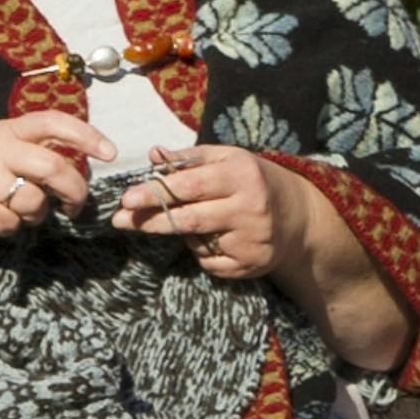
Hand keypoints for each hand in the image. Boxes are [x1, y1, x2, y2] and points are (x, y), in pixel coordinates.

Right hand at [0, 108, 110, 251]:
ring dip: (37, 215)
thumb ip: (26, 152)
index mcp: (3, 130)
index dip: (86, 135)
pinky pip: (11, 225)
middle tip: (76, 206)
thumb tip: (74, 169)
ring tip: (18, 213)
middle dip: (75, 191)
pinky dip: (10, 228)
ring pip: (35, 201)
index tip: (109, 152)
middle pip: (54, 168)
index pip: (53, 122)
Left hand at [100, 144, 312, 275]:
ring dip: (182, 234)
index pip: (191, 185)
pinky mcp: (250, 264)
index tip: (127, 198)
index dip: (156, 193)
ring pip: (196, 242)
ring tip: (191, 221)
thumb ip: (189, 159)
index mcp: (243, 175)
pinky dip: (201, 252)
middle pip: (189, 219)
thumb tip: (153, 154)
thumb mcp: (227, 159)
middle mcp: (251, 208)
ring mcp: (252, 240)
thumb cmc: (252, 181)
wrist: (298, 217)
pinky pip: (208, 262)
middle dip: (151, 220)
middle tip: (121, 220)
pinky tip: (216, 240)